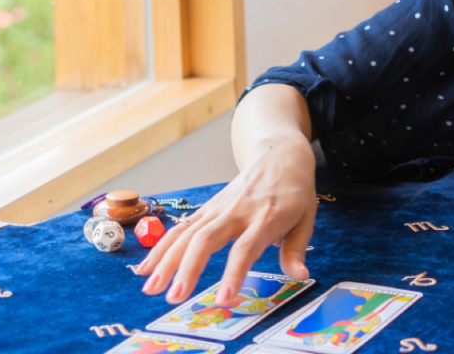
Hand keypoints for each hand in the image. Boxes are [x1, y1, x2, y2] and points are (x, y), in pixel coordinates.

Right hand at [134, 137, 317, 305]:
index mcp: (265, 218)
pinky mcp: (207, 208)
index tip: (223, 299)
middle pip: (206, 240)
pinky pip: (181, 228)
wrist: (279, 155)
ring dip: (167, 261)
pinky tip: (146, 268)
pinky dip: (161, 247)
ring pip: (187, 234)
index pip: (246, 248)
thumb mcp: (307, 218)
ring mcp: (218, 209)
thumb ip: (296, 249)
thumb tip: (300, 276)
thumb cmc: (295, 192)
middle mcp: (237, 212)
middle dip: (188, 268)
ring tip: (151, 289)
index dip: (233, 273)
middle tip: (174, 297)